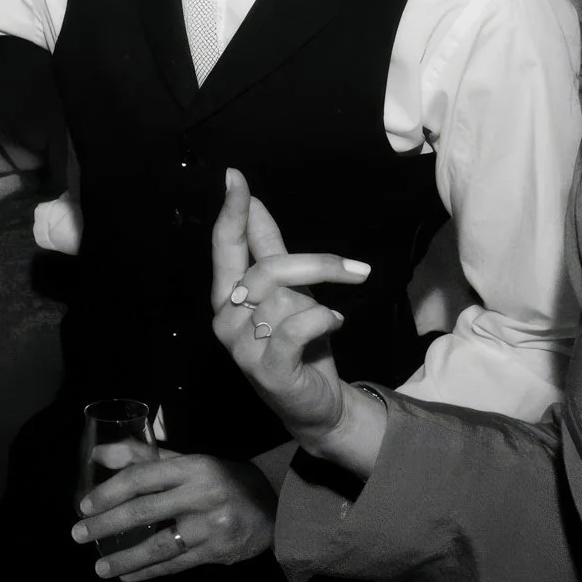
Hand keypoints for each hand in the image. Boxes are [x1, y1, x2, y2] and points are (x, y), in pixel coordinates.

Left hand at [71, 451, 273, 581]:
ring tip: (99, 567)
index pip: (142, 477)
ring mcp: (211, 527)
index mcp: (192, 466)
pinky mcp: (217, 552)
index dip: (109, 491)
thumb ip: (144, 457)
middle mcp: (201, 495)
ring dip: (125, 558)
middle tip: (79, 535)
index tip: (84, 506)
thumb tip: (99, 455)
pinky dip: (149, 572)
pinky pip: (176, 565)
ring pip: (159, 545)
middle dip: (106, 524)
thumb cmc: (222, 479)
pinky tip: (128, 576)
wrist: (274, 504)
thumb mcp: (188, 461)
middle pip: (144, 510)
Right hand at [210, 167, 371, 446]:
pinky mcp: (266, 370)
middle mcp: (226, 319)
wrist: (316, 404)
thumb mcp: (287, 291)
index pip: (225, 246)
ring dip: (319, 302)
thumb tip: (252, 203)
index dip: (231, 212)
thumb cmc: (298, 343)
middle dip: (316, 265)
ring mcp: (242, 347)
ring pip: (284, 300)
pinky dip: (321, 321)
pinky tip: (335, 324)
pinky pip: (295, 329)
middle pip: (267, 270)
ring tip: (331, 315)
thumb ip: (266, 249)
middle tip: (356, 269)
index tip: (236, 177)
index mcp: (227, 295)